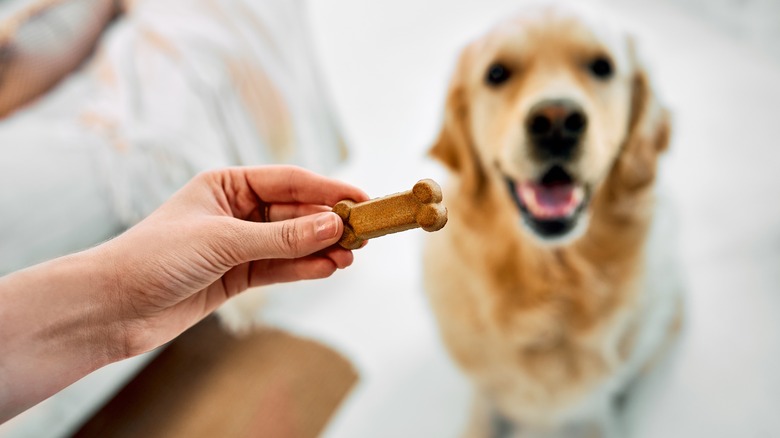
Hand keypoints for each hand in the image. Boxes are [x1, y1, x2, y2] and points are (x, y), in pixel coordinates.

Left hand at [101, 165, 368, 356]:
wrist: (113, 307)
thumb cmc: (156, 257)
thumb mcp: (223, 241)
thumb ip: (282, 237)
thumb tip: (333, 224)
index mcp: (226, 184)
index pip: (289, 181)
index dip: (327, 188)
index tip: (362, 199)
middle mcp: (234, 211)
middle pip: (294, 212)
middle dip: (328, 222)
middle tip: (363, 233)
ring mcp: (237, 244)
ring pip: (291, 242)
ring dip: (320, 248)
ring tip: (352, 254)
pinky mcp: (236, 276)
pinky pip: (279, 267)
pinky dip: (303, 268)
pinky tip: (328, 268)